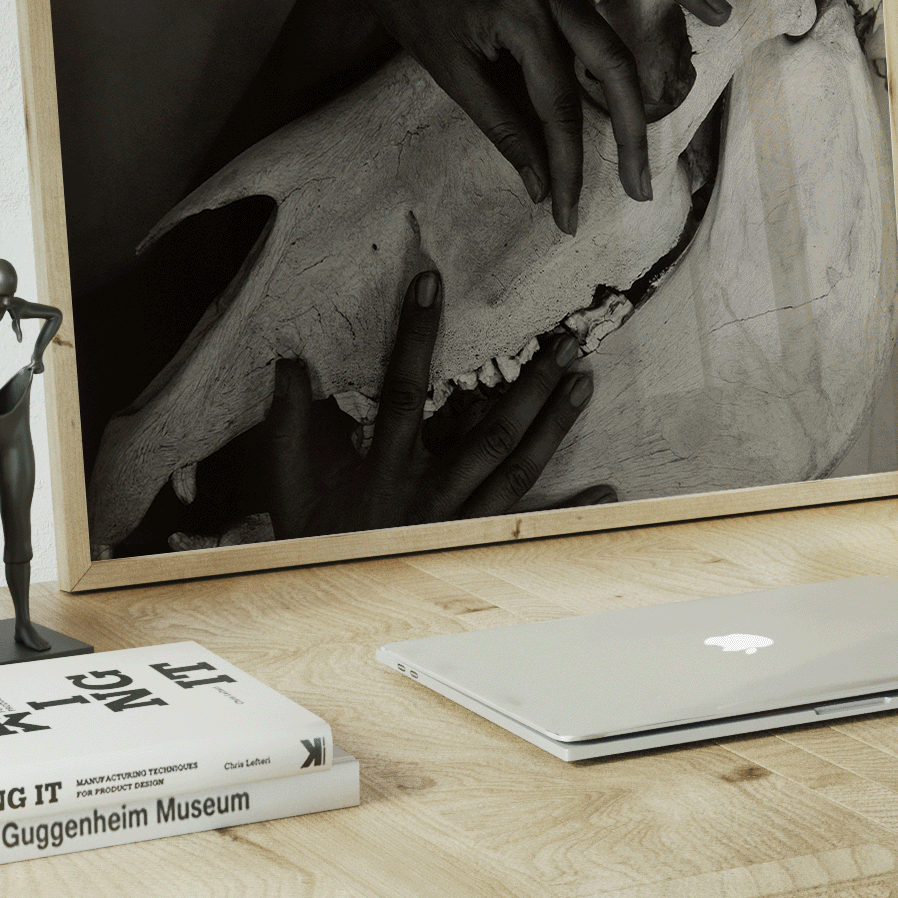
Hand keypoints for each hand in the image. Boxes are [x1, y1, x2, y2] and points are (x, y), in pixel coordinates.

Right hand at [260, 270, 614, 538]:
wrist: (333, 612)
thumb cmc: (316, 544)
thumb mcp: (291, 486)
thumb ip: (287, 425)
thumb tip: (288, 365)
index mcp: (384, 470)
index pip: (402, 390)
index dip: (414, 336)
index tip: (431, 285)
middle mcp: (430, 495)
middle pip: (487, 432)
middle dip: (528, 383)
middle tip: (566, 340)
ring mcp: (460, 523)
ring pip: (517, 469)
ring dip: (554, 424)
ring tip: (584, 382)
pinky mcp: (478, 546)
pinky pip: (533, 526)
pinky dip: (573, 509)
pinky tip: (610, 489)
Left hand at [328, 0, 728, 232]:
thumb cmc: (417, 14)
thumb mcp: (453, 77)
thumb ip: (505, 128)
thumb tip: (542, 184)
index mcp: (520, 18)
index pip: (559, 108)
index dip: (569, 167)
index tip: (570, 214)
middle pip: (611, 62)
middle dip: (632, 131)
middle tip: (642, 187)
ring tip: (722, 16)